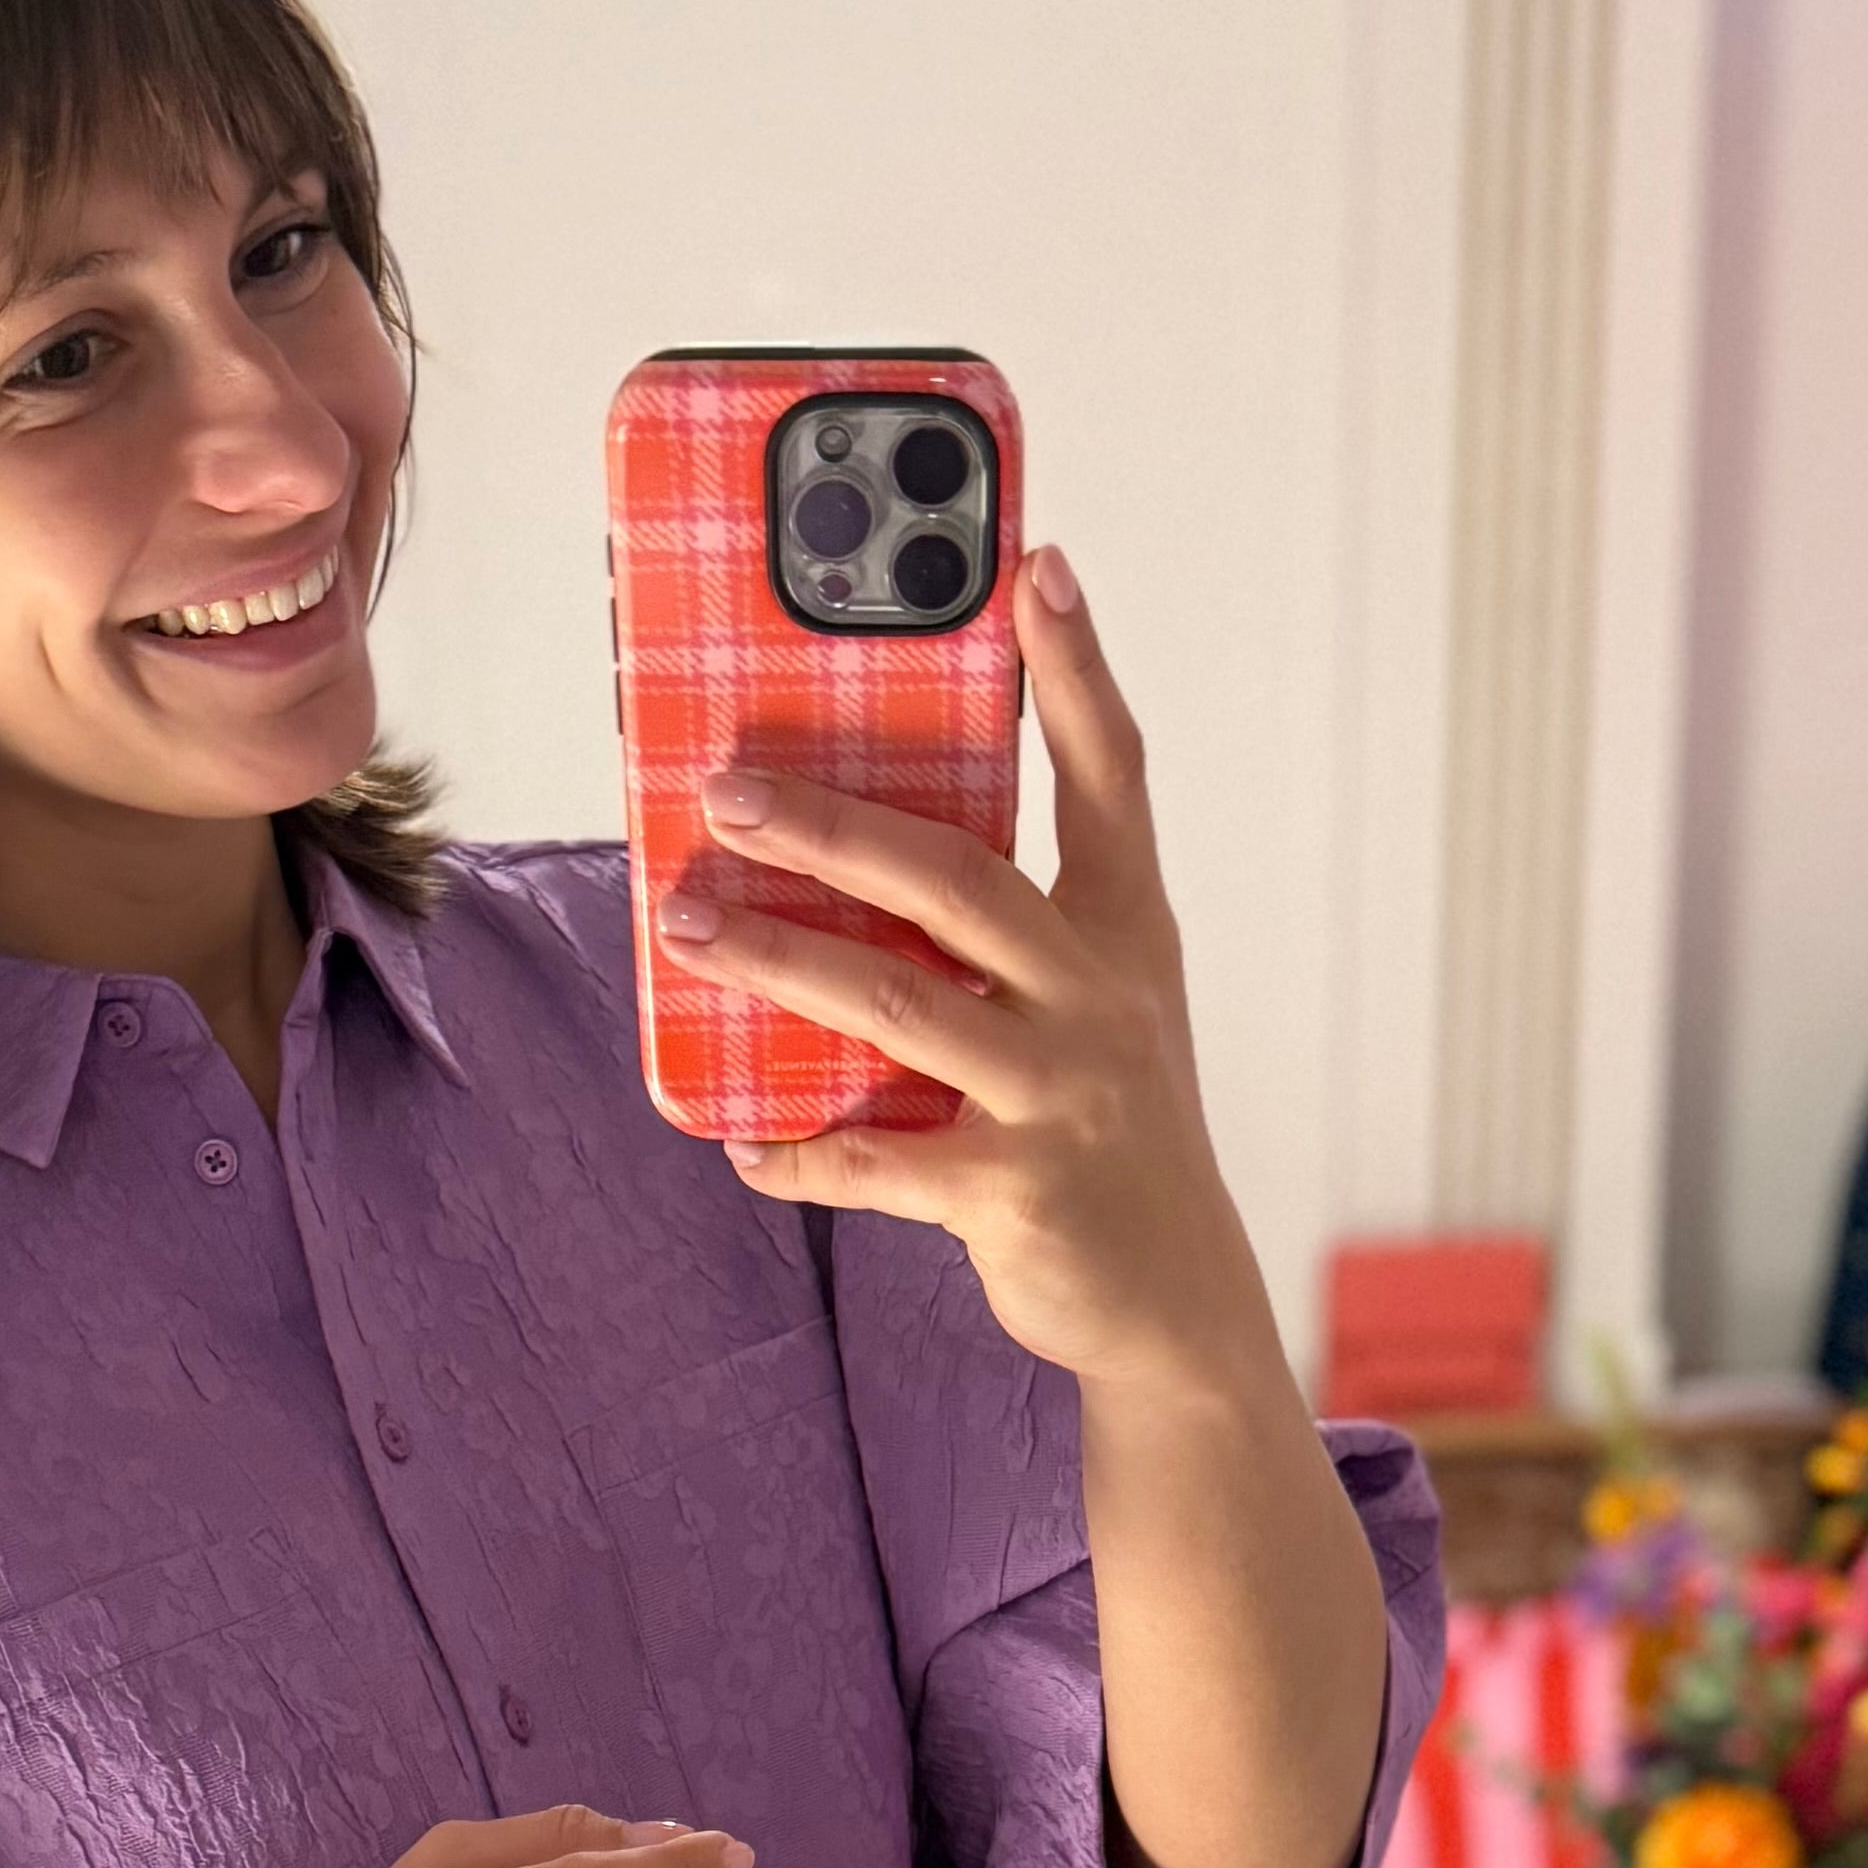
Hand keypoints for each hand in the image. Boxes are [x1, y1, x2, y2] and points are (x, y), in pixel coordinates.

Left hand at [652, 547, 1283, 1406]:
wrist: (1178, 1301)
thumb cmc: (1107, 1125)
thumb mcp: (1092, 1006)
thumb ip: (1003, 926)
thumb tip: (841, 851)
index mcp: (1124, 931)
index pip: (1112, 775)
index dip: (1076, 669)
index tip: (1034, 565)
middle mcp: (1102, 998)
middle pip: (958, 880)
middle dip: (833, 827)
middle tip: (726, 787)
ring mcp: (1063, 1097)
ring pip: (899, 1007)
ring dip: (780, 962)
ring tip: (689, 925)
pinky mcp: (1017, 1195)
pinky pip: (882, 1161)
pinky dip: (803, 1150)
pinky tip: (741, 1139)